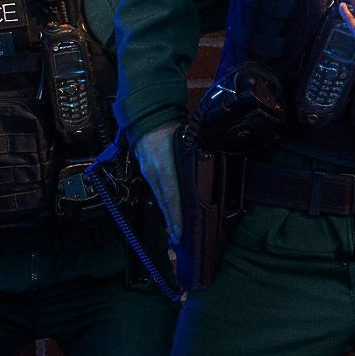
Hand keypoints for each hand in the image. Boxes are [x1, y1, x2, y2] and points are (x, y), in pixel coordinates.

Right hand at [135, 121, 182, 244]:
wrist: (146, 116)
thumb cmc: (169, 127)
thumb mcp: (185, 140)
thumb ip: (194, 156)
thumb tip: (208, 171)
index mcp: (163, 164)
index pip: (171, 194)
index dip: (175, 215)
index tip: (179, 231)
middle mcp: (153, 171)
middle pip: (163, 201)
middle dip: (170, 221)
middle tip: (178, 239)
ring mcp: (147, 172)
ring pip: (159, 197)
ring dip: (166, 214)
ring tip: (174, 231)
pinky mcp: (145, 171)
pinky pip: (156, 190)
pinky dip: (163, 202)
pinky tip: (168, 211)